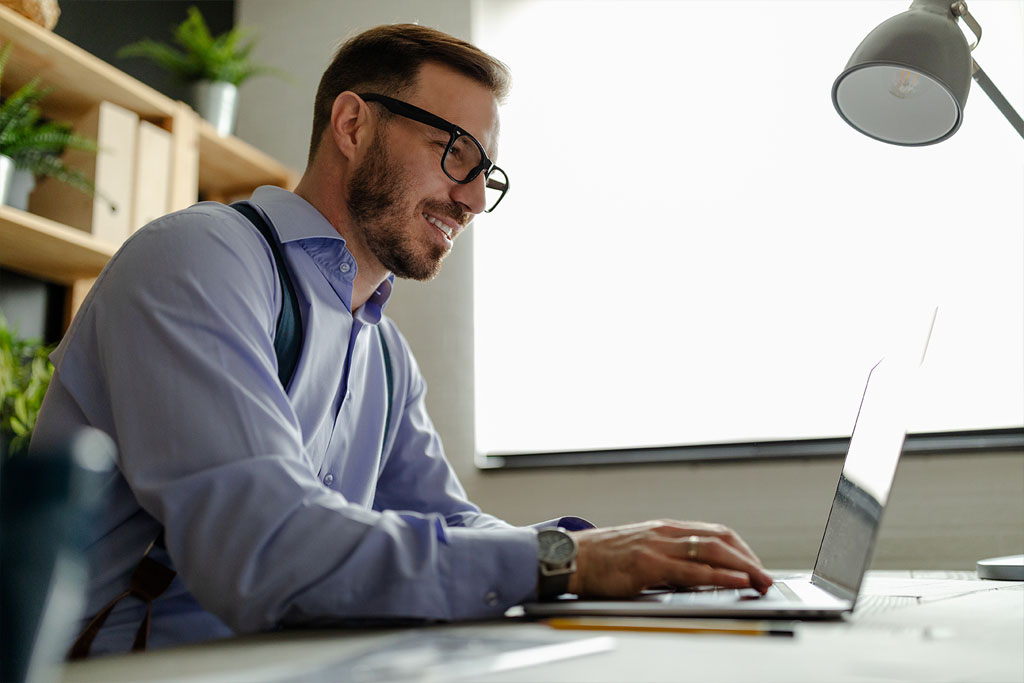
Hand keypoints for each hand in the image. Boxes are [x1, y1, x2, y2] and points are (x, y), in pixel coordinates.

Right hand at [566, 520, 772, 596]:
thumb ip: (668, 558)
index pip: (715, 533)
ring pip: (713, 551)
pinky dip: (720, 575)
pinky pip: (692, 570)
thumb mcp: (641, 550)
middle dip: (749, 559)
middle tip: (767, 578)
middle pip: (721, 539)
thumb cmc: (602, 558)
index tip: (756, 567)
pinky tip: (735, 581)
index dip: (741, 550)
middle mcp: (666, 532)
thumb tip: (698, 574)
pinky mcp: (648, 564)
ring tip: (761, 581)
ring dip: (744, 567)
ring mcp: (658, 546)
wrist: (571, 557)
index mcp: (666, 529)